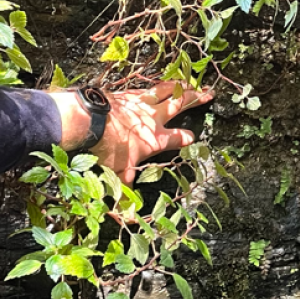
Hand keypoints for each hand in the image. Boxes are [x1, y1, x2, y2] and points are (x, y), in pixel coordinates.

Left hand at [52, 81, 212, 182]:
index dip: (187, 137)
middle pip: (180, 105)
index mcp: (156, 138)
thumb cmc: (108, 148)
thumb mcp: (118, 173)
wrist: (90, 121)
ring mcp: (142, 103)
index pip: (178, 138)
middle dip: (196, 99)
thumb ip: (126, 190)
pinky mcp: (129, 93)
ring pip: (166, 90)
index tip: (193, 137)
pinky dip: (156, 84)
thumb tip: (127, 216)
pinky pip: (148, 87)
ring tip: (189, 82)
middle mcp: (154, 118)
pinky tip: (157, 82)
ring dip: (180, 86)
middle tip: (209, 94)